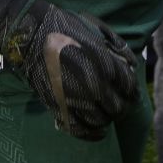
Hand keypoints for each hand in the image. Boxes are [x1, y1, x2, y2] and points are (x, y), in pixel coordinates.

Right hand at [0, 0, 137, 139]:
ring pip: (101, 120)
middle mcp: (92, 85)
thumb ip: (117, 47)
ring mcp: (75, 99)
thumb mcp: (97, 30)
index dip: (131, 88)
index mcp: (104, 64)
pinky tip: (98, 131)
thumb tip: (132, 65)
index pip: (128, 85)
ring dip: (107, 118)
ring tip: (107, 113)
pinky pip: (80, 129)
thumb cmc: (65, 28)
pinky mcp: (58, 108)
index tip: (129, 89)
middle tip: (120, 103)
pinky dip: (92, 134)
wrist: (30, 36)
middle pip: (117, 106)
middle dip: (122, 105)